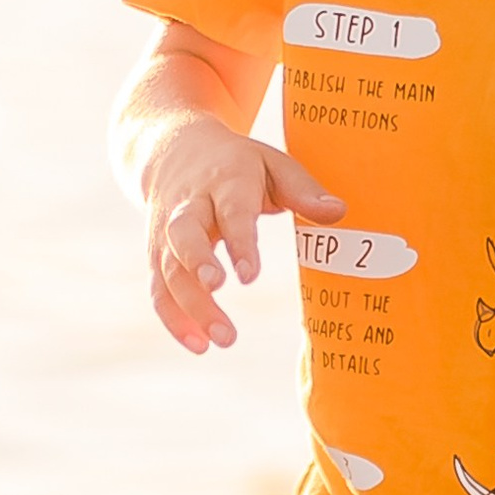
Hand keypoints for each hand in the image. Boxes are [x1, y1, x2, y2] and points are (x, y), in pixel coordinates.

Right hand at [137, 110, 342, 352]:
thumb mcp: (272, 164)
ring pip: (169, 268)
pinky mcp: (157, 253)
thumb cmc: (236, 164)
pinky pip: (159, 288)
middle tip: (218, 289)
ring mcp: (166, 231)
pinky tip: (198, 345)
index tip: (249, 275)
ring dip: (190, 304)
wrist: (172, 149)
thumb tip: (338, 212)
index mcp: (223, 181)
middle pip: (184, 235)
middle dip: (197, 263)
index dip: (239, 242)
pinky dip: (174, 318)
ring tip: (219, 339)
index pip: (230, 212)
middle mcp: (188, 206)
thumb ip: (303, 190)